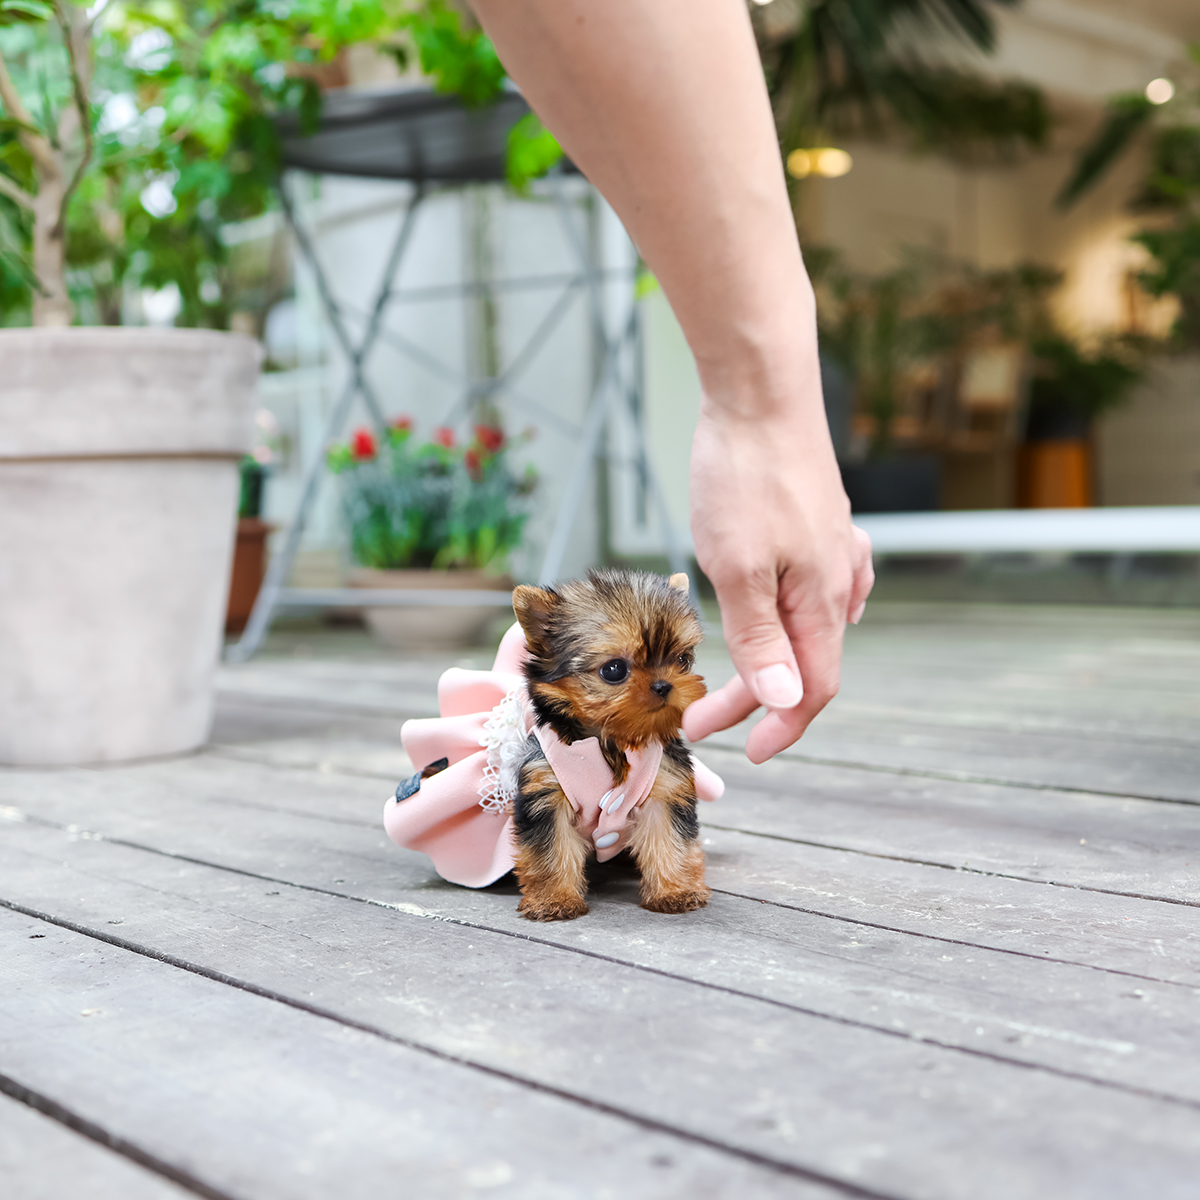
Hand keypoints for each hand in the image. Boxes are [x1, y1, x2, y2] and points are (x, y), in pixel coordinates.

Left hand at [682, 401, 873, 763]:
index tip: (745, 753)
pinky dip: (810, 611)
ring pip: (813, 623)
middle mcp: (836, 579)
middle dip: (754, 696)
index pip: (812, 689)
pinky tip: (815, 606)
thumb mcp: (738, 567)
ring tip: (744, 676)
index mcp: (818, 600)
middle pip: (805, 659)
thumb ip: (762, 638)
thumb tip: (789, 704)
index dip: (781, 727)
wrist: (761, 390)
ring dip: (777, 657)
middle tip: (698, 711)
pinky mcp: (818, 518)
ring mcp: (832, 546)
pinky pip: (828, 581)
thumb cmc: (743, 475)